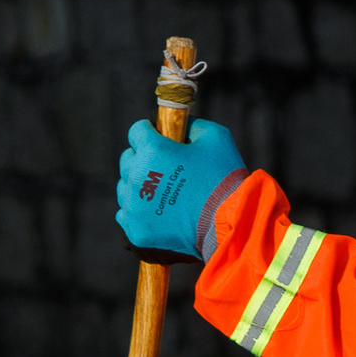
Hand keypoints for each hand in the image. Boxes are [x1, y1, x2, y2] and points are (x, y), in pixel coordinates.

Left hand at [116, 115, 247, 257]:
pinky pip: (125, 214)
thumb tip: (180, 125)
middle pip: (128, 159)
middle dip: (144, 158)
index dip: (150, 132)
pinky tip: (157, 211)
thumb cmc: (224, 177)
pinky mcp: (137, 230)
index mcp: (152, 150)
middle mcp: (136, 176)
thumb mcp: (216, 136)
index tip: (161, 138)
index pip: (136, 131)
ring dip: (140, 185)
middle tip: (166, 168)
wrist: (230, 222)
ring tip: (164, 192)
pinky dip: (138, 211)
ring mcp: (134, 206)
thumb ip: (191, 125)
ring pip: (125, 188)